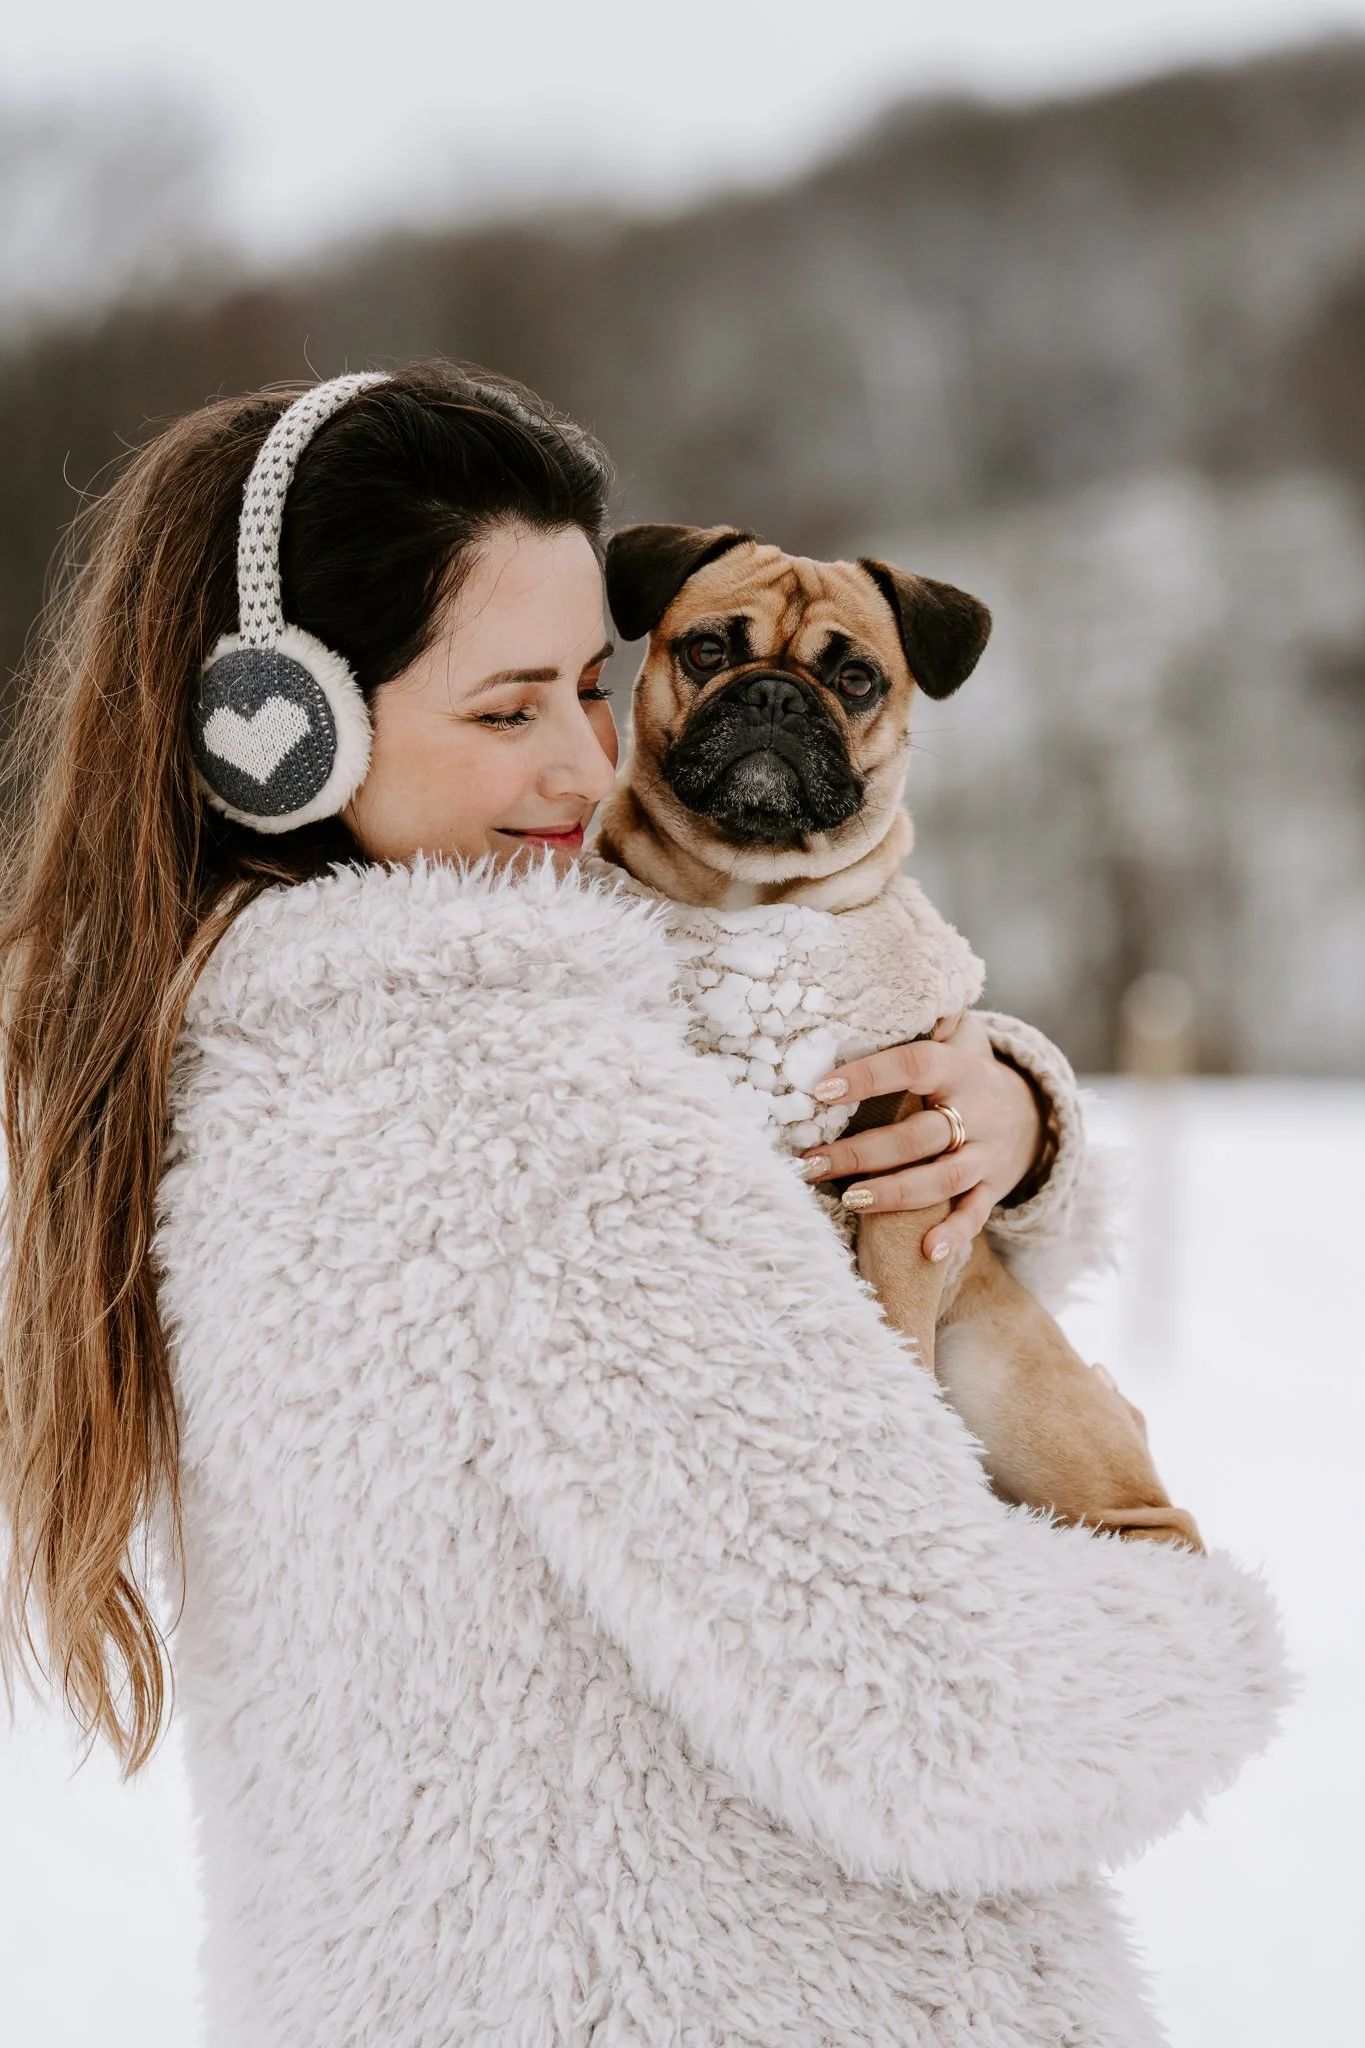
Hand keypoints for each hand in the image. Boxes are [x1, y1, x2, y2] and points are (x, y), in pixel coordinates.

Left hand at [800, 1012, 1044, 1263]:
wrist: (1032, 1115)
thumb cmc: (969, 1072)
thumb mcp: (961, 1036)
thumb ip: (933, 1014)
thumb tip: (902, 985)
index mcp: (961, 1068)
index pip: (915, 1065)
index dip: (870, 1076)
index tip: (821, 1089)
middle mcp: (977, 1113)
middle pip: (920, 1135)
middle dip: (863, 1152)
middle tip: (811, 1162)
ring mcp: (986, 1155)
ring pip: (943, 1179)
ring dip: (896, 1192)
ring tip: (850, 1198)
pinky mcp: (992, 1188)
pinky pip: (976, 1214)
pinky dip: (955, 1233)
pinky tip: (926, 1250)